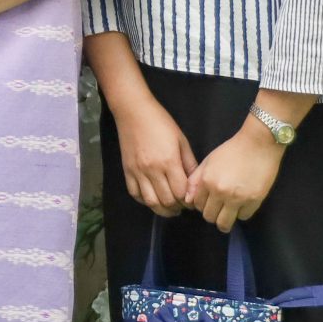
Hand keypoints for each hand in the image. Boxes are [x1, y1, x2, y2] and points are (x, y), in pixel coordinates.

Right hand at [111, 99, 198, 217]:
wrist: (133, 112)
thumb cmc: (161, 123)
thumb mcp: (181, 141)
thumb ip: (189, 163)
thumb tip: (195, 183)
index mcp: (169, 162)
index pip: (181, 193)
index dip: (189, 201)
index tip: (193, 201)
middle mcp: (152, 170)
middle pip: (167, 201)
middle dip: (178, 207)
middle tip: (183, 206)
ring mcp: (138, 172)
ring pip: (150, 202)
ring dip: (162, 209)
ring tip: (170, 208)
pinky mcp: (127, 171)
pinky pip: (135, 194)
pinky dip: (145, 201)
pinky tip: (153, 199)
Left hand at [184, 121, 285, 231]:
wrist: (258, 144)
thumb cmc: (232, 150)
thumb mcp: (209, 161)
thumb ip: (195, 180)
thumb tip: (187, 200)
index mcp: (207, 181)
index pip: (197, 205)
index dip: (202, 204)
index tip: (208, 201)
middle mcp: (220, 192)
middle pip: (209, 217)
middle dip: (212, 214)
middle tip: (218, 208)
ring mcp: (238, 198)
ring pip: (224, 223)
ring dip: (224, 220)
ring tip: (228, 213)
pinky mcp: (254, 201)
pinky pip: (243, 217)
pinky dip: (241, 213)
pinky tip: (242, 204)